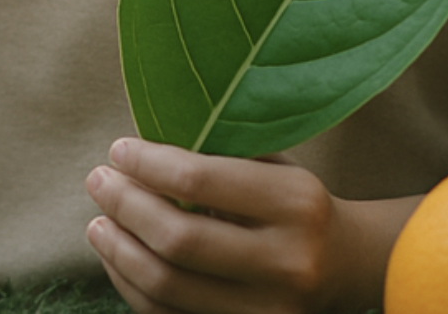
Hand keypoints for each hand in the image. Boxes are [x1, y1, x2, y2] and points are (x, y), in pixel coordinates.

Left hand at [84, 138, 419, 313]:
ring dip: (120, 252)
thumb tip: (139, 150)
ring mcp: (270, 312)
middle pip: (180, 241)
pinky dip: (135, 288)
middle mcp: (286, 263)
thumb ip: (218, 153)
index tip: (117, 150)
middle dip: (126, 207)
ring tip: (97, 222)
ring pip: (169, 288)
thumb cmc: (295, 200)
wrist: (351, 265)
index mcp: (294, 203)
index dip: (149, 165)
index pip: (202, 180)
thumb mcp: (273, 164)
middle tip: (96, 181)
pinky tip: (118, 258)